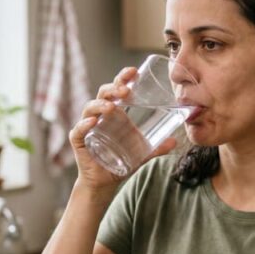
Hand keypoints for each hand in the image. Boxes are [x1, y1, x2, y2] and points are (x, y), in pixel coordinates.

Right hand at [69, 67, 176, 192]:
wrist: (105, 182)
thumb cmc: (121, 161)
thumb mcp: (142, 153)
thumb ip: (157, 147)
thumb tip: (175, 142)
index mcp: (116, 112)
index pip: (117, 89)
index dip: (123, 78)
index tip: (134, 71)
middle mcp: (100, 115)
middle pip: (103, 94)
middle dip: (113, 89)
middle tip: (126, 90)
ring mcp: (88, 126)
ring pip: (90, 108)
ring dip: (100, 105)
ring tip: (112, 107)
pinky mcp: (79, 140)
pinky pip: (78, 130)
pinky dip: (85, 125)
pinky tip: (93, 122)